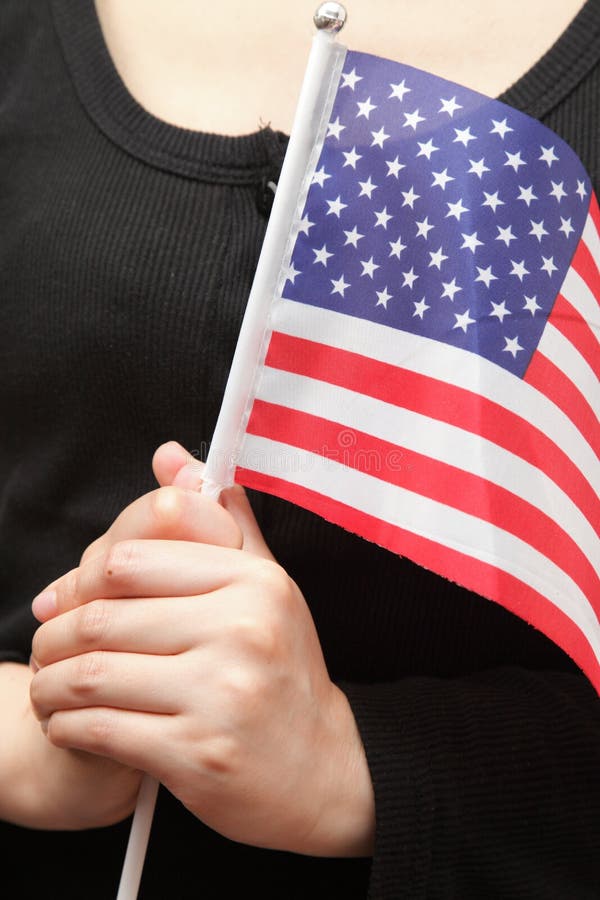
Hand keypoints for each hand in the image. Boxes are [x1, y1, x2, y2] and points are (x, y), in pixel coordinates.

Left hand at [29, 444, 374, 855]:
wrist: (323, 769)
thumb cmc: (285, 673)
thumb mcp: (267, 589)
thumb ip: (220, 522)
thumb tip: (170, 457)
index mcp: (254, 582)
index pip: (130, 561)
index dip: (82, 581)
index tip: (67, 601)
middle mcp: (242, 630)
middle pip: (102, 618)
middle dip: (52, 637)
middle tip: (42, 650)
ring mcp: (222, 694)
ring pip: (91, 675)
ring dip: (49, 685)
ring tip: (45, 688)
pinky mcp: (199, 754)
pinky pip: (100, 730)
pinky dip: (66, 727)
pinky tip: (67, 724)